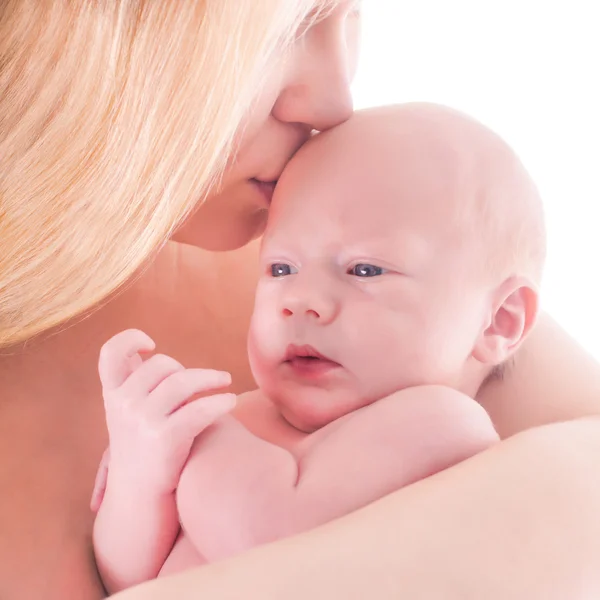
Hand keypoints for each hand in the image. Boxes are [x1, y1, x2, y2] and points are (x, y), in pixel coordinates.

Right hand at [98, 329, 235, 496]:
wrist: (140, 497)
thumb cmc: (143, 446)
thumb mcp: (128, 413)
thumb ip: (134, 383)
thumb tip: (141, 351)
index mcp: (112, 395)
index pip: (109, 354)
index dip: (128, 340)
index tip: (151, 343)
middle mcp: (122, 405)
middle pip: (162, 364)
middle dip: (186, 369)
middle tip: (203, 380)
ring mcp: (142, 421)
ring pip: (183, 381)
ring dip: (211, 378)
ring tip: (226, 381)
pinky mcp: (165, 439)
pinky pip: (200, 409)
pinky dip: (220, 402)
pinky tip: (230, 402)